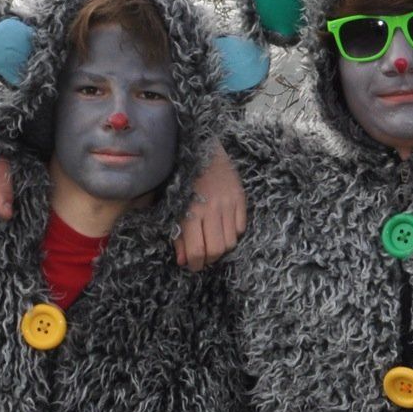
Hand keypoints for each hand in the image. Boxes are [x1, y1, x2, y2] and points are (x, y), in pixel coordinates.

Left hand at [175, 144, 247, 270]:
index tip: (192, 265)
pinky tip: (223, 227)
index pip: (197, 251)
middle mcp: (211, 209)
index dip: (195, 264)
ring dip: (222, 248)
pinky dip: (233, 233)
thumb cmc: (179, 177)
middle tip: (203, 258)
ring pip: (231, 241)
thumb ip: (176, 233)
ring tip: (212, 242)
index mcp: (190, 212)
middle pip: (217, 250)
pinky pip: (241, 227)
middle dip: (209, 260)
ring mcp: (228, 203)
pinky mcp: (240, 198)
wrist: (199, 146)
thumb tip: (183, 260)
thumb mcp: (171, 206)